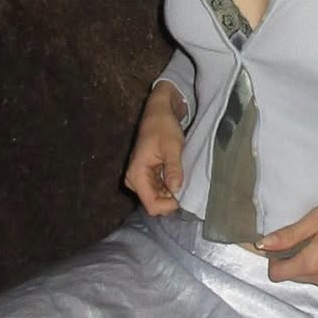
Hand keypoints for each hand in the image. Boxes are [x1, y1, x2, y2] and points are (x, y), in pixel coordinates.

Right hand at [123, 82, 186, 214]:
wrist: (158, 111)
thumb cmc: (163, 126)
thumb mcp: (172, 147)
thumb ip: (173, 169)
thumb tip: (175, 190)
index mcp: (136, 174)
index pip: (151, 205)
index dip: (168, 206)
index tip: (183, 196)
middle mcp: (134, 180)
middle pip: (153, 203)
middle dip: (170, 200)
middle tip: (184, 184)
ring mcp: (139, 178)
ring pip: (157, 198)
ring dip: (170, 193)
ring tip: (180, 177)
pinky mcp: (146, 175)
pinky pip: (158, 189)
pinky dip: (168, 187)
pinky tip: (176, 176)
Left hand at [257, 188, 317, 288]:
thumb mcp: (317, 217)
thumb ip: (289, 235)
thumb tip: (263, 245)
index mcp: (313, 264)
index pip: (278, 275)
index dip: (274, 258)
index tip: (281, 242)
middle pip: (295, 276)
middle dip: (294, 258)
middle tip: (307, 233)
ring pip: (314, 277)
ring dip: (313, 261)